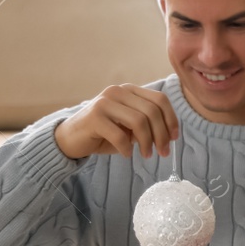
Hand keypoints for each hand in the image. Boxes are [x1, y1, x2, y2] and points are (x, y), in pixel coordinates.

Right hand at [55, 83, 180, 160]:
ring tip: (147, 155)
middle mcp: (118, 91)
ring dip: (147, 143)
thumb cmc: (104, 134)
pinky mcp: (94, 117)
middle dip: (162, 135)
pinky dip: (127, 148)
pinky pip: (120, 135)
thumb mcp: (129, 127)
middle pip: (152, 111)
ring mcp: (105, 102)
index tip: (174, 138)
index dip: (171, 119)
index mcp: (129, 91)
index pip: (160, 100)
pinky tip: (127, 154)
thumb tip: (169, 135)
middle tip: (163, 153)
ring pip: (139, 122)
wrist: (70, 139)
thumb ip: (147, 125)